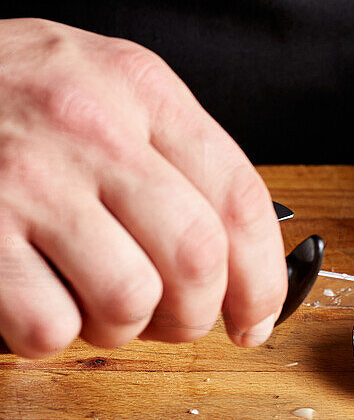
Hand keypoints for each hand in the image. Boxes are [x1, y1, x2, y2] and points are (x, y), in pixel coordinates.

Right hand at [0, 19, 286, 356]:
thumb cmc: (7, 90)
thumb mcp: (100, 84)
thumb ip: (169, 151)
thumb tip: (238, 255)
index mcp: (139, 87)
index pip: (239, 196)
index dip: (262, 276)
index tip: (257, 316)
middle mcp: (90, 127)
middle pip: (196, 255)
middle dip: (198, 312)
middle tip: (178, 321)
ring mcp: (27, 179)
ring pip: (130, 297)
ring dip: (124, 326)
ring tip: (99, 304)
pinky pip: (48, 323)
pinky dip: (52, 335)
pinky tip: (37, 301)